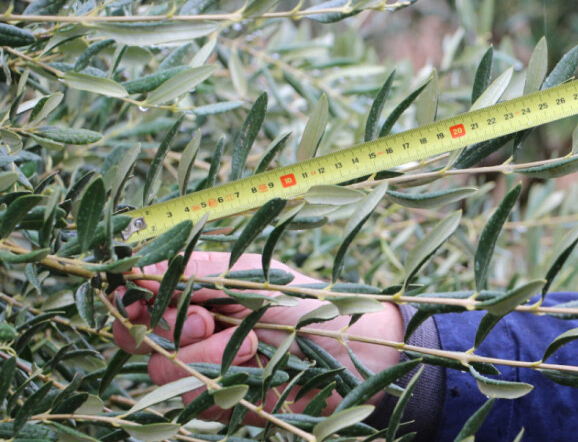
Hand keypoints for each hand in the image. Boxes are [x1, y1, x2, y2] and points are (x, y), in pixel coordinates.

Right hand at [113, 251, 403, 422]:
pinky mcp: (225, 403)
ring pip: (165, 371)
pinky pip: (194, 399)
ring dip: (206, 355)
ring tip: (253, 345)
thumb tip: (132, 262)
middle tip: (209, 322)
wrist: (358, 350)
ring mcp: (210, 369)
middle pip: (143, 339)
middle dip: (169, 329)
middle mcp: (200, 332)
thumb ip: (194, 271)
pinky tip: (256, 368)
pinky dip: (222, 382)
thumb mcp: (251, 277)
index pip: (143, 301)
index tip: (140, 299)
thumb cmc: (310, 303)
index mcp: (203, 295)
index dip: (134, 302)